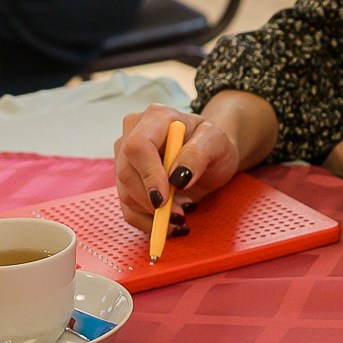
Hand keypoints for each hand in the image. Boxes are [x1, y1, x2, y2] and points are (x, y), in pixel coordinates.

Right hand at [114, 104, 241, 234]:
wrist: (208, 153)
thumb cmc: (212, 144)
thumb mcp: (217, 144)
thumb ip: (198, 154)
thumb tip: (177, 177)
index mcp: (155, 117)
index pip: (138, 146)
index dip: (148, 175)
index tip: (164, 198)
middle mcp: (133, 133)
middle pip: (127, 173)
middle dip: (152, 201)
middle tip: (180, 214)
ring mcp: (125, 156)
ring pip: (125, 193)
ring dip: (151, 214)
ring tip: (180, 216)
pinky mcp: (125, 180)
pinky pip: (127, 208)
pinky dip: (146, 222)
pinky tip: (167, 224)